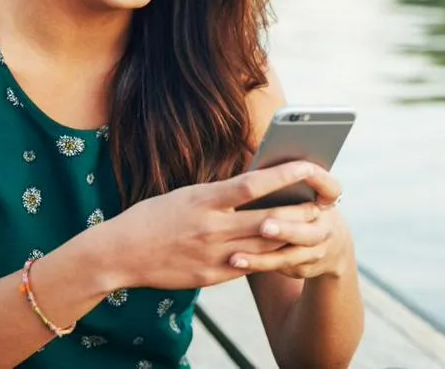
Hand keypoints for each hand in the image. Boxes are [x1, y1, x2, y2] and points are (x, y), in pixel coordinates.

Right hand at [100, 161, 336, 289]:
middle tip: (325, 204)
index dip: (286, 175)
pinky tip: (285, 252)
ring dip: (293, 237)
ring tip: (313, 228)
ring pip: (266, 247)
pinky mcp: (211, 277)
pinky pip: (249, 267)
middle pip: (269, 219)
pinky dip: (268, 259)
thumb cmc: (153, 216)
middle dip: (301, 212)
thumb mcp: (187, 193)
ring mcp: (213, 254)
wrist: (119, 253)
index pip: (254, 183)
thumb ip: (220, 193)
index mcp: (205, 199)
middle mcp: (212, 226)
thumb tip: (255, 183)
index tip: (310, 167)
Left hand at [227, 166, 353, 279]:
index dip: (320, 180)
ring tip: (236, 255)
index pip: (330, 188)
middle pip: (306, 229)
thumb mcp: (300, 191)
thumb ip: (282, 180)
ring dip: (263, 255)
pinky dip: (257, 264)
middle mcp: (326, 227)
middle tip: (264, 226)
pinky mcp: (303, 267)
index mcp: (327, 200)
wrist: (328, 245)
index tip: (305, 170)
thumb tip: (256, 157)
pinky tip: (234, 263)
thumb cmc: (298, 204)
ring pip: (290, 255)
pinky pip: (279, 268)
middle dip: (285, 228)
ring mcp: (317, 251)